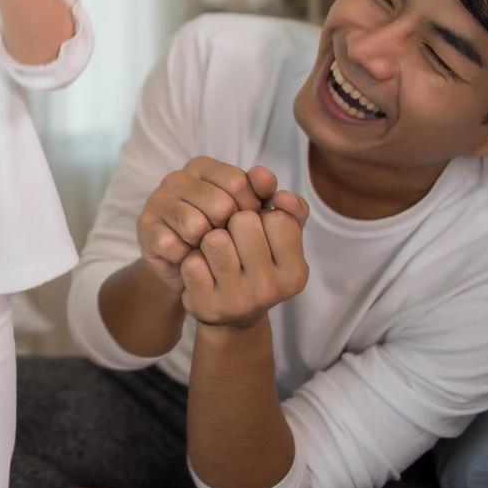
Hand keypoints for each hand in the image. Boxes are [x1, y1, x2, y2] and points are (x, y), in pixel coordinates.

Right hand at [136, 157, 282, 289]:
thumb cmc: (231, 240)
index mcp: (205, 167)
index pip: (240, 182)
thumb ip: (283, 207)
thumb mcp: (262, 222)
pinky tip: (189, 258)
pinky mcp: (145, 228)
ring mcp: (158, 201)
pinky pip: (173, 245)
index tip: (251, 226)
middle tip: (229, 243)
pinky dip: (187, 258)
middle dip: (231, 231)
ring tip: (208, 250)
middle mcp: (178, 178)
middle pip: (220, 204)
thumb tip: (285, 198)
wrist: (197, 274)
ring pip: (196, 225)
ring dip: (208, 246)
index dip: (252, 210)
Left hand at [180, 198, 310, 327]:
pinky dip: (192, 258)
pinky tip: (201, 268)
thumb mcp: (280, 237)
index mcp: (295, 272)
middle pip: (243, 222)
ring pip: (215, 239)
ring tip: (216, 252)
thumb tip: (262, 174)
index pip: (277, 216)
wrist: (231, 313)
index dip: (261, 215)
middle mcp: (270, 289)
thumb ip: (285, 204)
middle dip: (233, 222)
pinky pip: (192, 261)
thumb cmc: (257, 263)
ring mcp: (238, 300)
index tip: (259, 230)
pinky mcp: (206, 305)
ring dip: (211, 238)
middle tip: (234, 240)